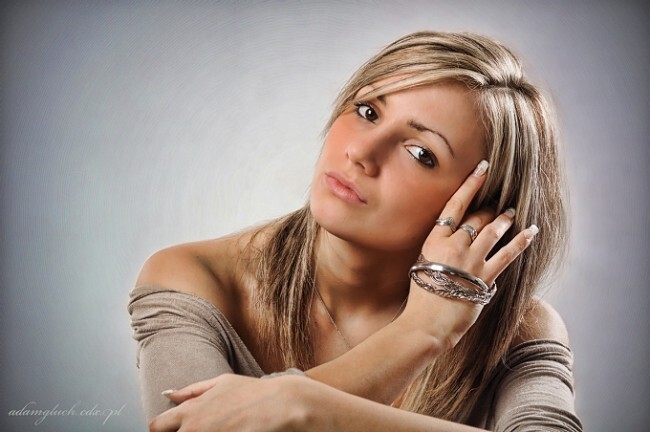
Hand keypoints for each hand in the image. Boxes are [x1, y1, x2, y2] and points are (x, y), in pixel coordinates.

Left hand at [149, 374, 307, 431]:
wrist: (278, 405)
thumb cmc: (252, 392)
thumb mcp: (221, 382)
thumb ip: (192, 391)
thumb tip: (170, 394)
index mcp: (190, 411)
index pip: (156, 427)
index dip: (164, 430)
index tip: (175, 430)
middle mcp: (193, 428)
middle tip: (200, 431)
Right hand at [401, 160, 536, 347]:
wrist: (426, 323)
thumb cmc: (421, 298)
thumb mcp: (422, 266)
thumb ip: (437, 252)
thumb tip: (451, 244)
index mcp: (434, 241)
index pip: (454, 206)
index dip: (470, 185)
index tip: (482, 168)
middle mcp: (453, 246)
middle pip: (476, 217)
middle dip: (489, 206)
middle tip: (498, 200)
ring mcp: (471, 261)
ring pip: (493, 231)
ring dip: (504, 218)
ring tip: (511, 211)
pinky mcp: (485, 277)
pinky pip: (508, 254)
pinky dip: (521, 241)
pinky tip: (531, 230)